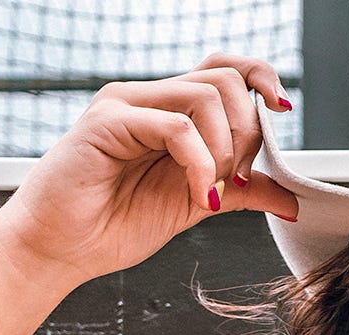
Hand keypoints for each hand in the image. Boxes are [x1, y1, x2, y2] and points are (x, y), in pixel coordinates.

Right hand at [0, 53, 301, 290]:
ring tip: (211, 189)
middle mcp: (149, 98)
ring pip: (206, 96)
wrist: (58, 251)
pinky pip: (177, 127)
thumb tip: (290, 197)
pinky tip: (198, 195)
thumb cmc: (112, 226)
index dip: (261, 79)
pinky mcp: (107, 121)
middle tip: (236, 177)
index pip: (224, 70)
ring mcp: (126, 105)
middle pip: (224, 78)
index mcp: (169, 111)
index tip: (282, 111)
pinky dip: (200, 165)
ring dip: (225, 149)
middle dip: (248, 131)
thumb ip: (240, 191)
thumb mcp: (195, 204)